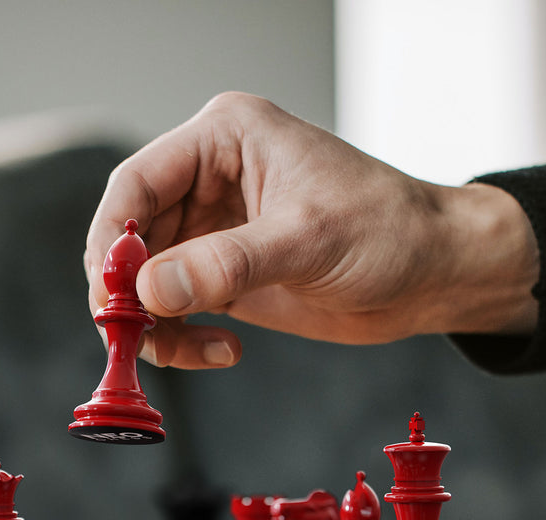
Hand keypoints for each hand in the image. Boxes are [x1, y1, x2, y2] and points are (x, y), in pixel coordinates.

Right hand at [83, 92, 539, 368]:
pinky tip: (221, 351)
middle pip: (130, 237)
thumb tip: (150, 291)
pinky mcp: (224, 275)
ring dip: (151, 325)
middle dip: (126, 293)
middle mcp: (209, 180)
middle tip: (132, 337)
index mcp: (225, 140)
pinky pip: (173, 310)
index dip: (114, 240)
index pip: (137, 183)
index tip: (111, 293)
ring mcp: (214, 229)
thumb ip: (226, 264)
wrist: (434, 274)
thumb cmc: (390, 230)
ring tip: (185, 351)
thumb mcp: (307, 240)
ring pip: (145, 281)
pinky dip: (179, 339)